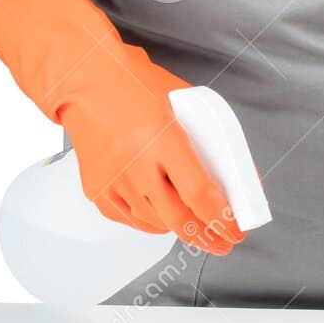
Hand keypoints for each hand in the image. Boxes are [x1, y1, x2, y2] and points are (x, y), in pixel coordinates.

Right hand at [0, 0, 245, 256]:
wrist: (84, 81)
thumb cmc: (136, 85)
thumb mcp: (183, 102)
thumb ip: (210, 139)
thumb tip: (239, 175)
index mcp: (162, 137)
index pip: (198, 192)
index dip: (222, 217)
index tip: (236, 228)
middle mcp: (136, 163)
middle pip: (178, 218)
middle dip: (208, 237)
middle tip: (224, 242)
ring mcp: (113, 179)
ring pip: (155, 223)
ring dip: (180, 230)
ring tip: (196, 226)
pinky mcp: (96, 189)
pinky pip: (129, 219)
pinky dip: (150, 223)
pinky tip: (163, 219)